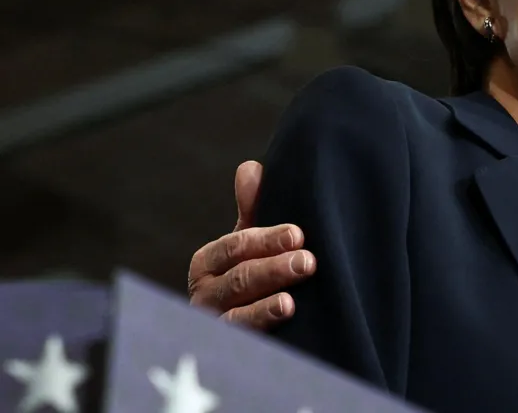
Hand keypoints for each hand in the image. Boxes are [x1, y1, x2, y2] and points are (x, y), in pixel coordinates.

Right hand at [187, 160, 314, 329]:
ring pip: (236, 316)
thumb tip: (250, 168)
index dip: (264, 240)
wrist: (254, 330)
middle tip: (307, 262)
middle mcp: (206, 296)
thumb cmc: (254, 274)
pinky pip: (243, 345)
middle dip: (272, 270)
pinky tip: (284, 326)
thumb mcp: (252, 243)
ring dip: (264, 308)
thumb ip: (252, 209)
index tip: (298, 234)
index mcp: (209, 263)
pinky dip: (260, 335)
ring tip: (291, 303)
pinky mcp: (231, 353)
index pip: (234, 247)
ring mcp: (216, 328)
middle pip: (237, 281)